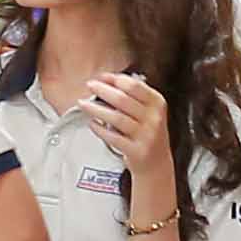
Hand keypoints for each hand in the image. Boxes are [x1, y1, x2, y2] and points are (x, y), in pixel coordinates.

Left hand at [80, 68, 173, 191]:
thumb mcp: (148, 111)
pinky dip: (100, 129)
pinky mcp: (136, 151)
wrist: (156, 163)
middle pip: (123, 100)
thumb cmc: (147, 133)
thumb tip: (106, 81)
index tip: (100, 77)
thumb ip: (132, 96)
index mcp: (157, 103)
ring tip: (83, 104)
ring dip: (96, 109)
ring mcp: (146, 136)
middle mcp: (154, 119)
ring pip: (116, 118)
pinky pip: (113, 137)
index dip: (114, 79)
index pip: (134, 86)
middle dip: (103, 90)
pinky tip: (92, 124)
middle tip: (89, 86)